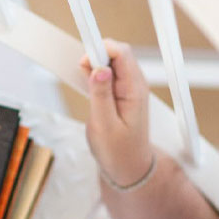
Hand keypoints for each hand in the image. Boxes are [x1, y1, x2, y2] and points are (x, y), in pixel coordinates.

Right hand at [80, 40, 152, 187]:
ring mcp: (130, 88)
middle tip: (83, 76)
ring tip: (87, 88)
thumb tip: (99, 69)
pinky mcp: (122, 93)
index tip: (83, 60)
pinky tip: (91, 90)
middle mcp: (135, 85)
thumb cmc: (118, 153)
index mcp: (135, 90)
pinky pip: (109, 74)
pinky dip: (96, 77)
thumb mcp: (104, 126)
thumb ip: (100, 95)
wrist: (128, 169)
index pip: (120, 52)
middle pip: (115, 53)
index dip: (99, 49)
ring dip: (95, 67)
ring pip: (111, 62)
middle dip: (95, 57)